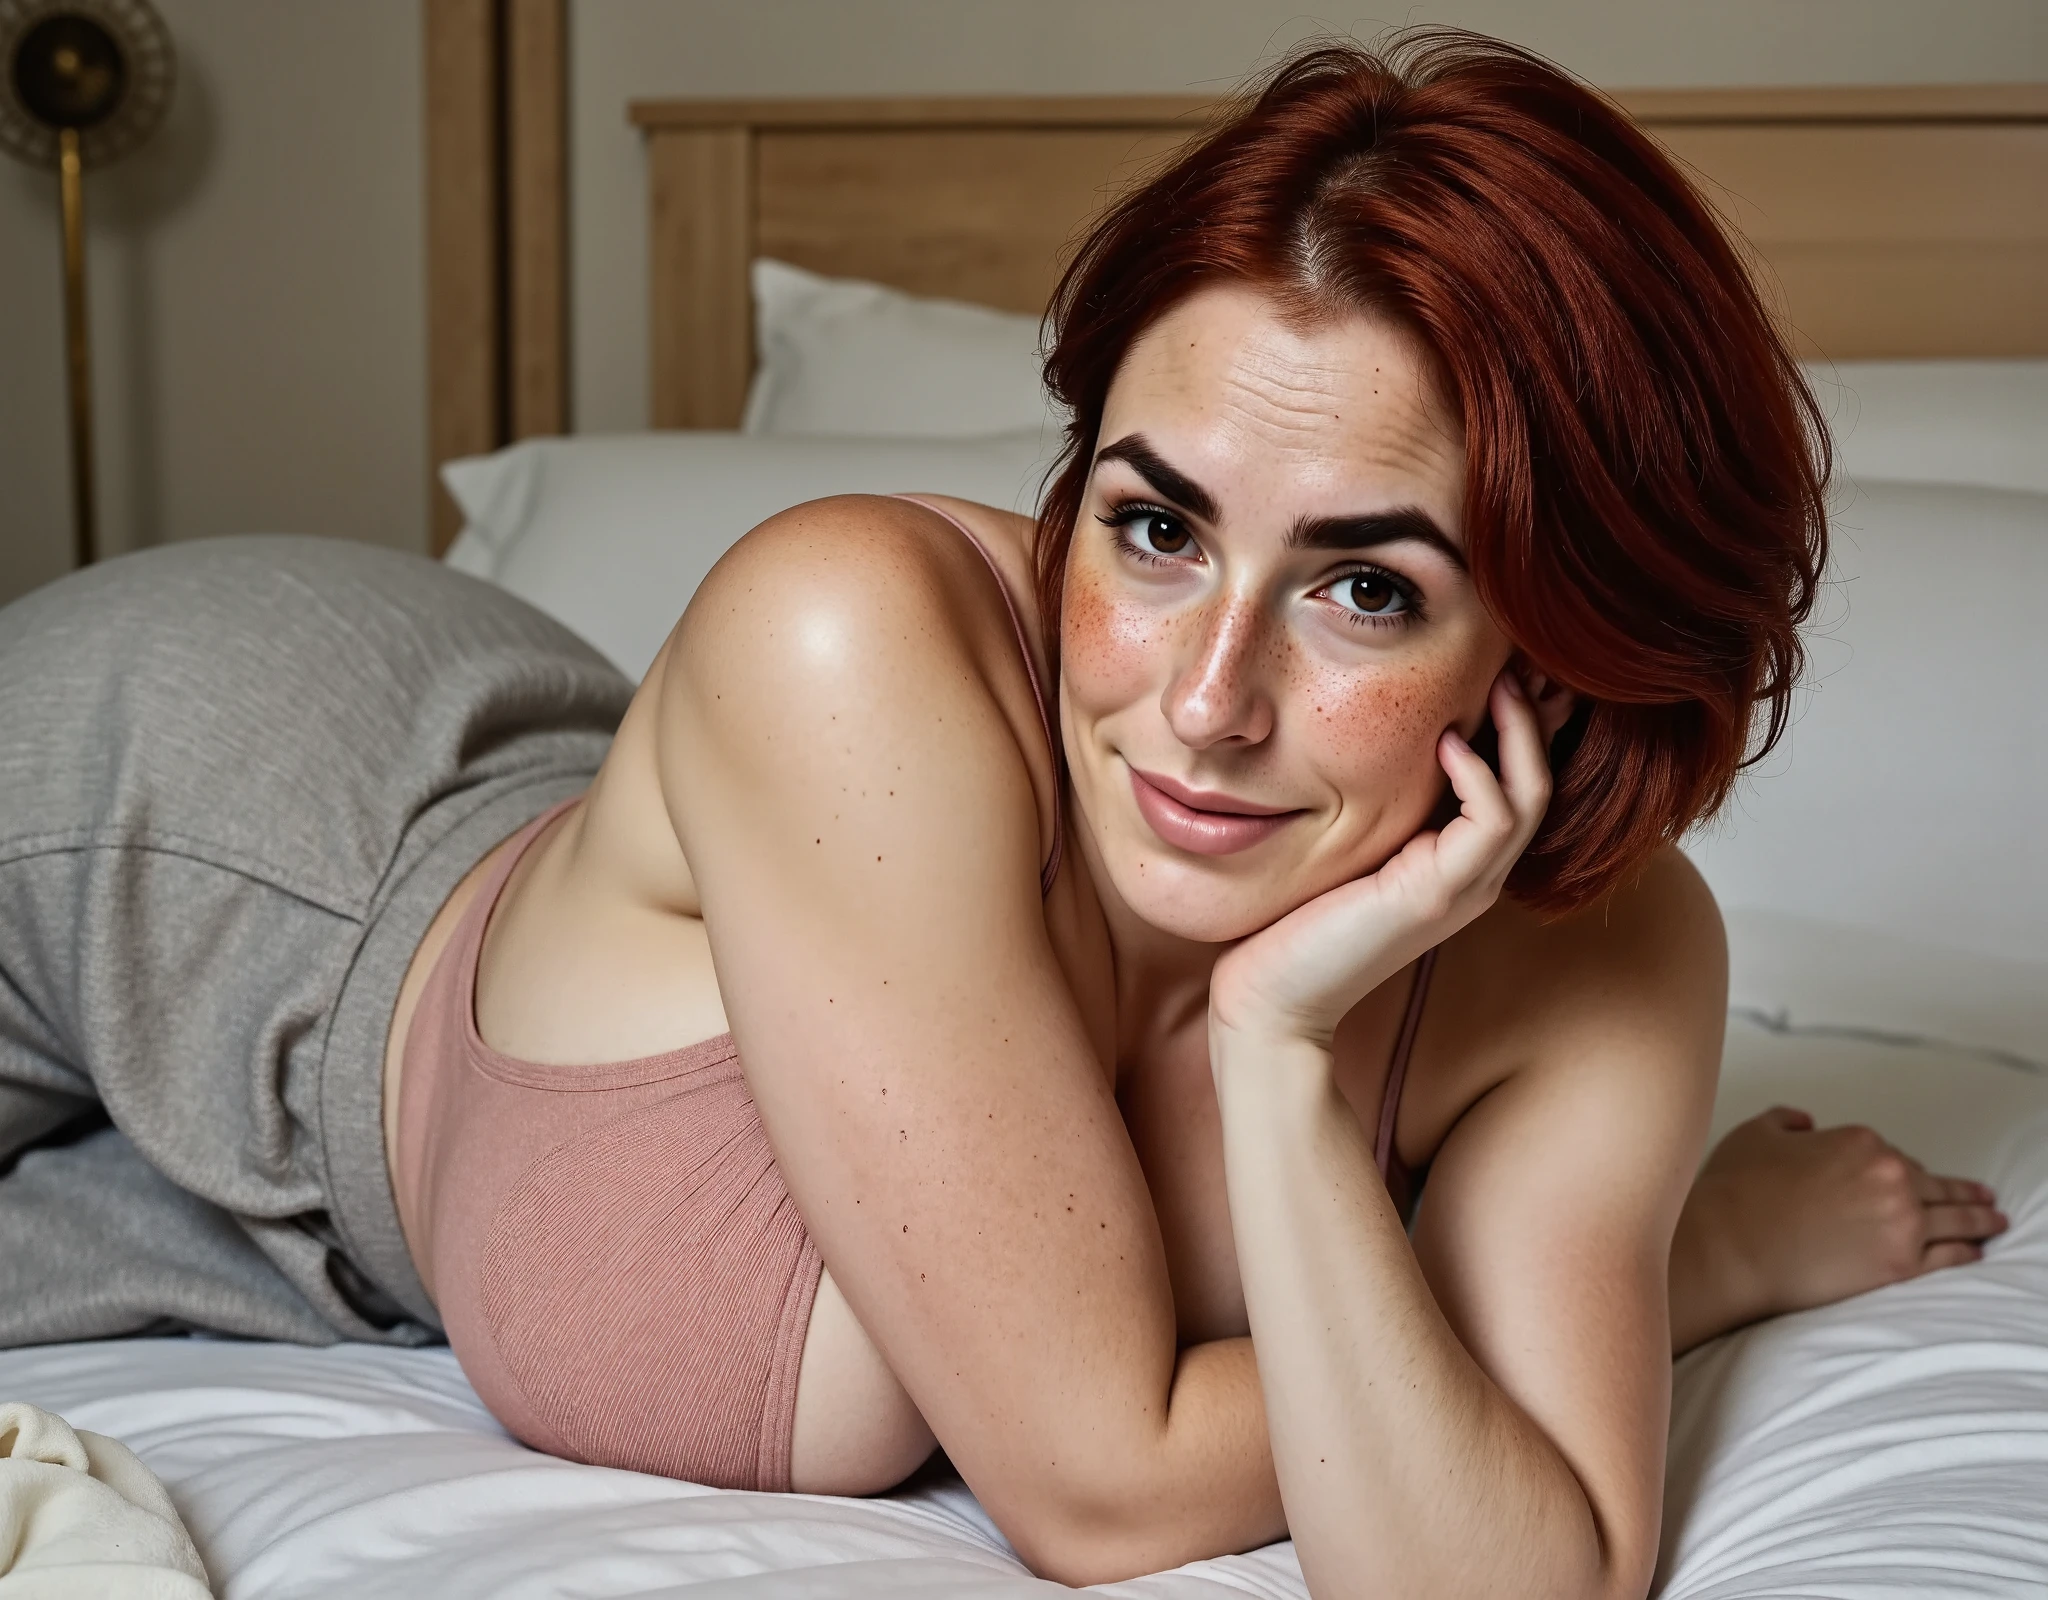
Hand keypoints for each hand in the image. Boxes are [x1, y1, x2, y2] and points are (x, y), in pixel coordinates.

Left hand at [1209, 668, 1553, 1049]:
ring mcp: (1465, 886)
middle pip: (1543, 777)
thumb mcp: (1348, 839)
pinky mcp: (1437, 896)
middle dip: (1540, 713)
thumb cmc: (1297, 920)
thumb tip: (1381, 732)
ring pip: (1532, 794)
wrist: (1273, 997)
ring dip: (1521, 732)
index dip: (1523, 717)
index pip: (1518, 776)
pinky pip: (1492, 823)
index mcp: (1459, 857)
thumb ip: (1376, 796)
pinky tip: (1448, 741)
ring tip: (1501, 681)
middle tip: (1526, 652)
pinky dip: (1480, 775)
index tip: (1507, 656)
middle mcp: (1476, 871)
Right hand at [1681, 1107, 2007, 1329]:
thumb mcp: (1754, 1134)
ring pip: (1954, 1218)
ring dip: (1979, 1219)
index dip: (1896, 1170)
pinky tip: (1975, 1250)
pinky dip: (1965, 1252)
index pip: (1893, 1156)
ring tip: (1995, 1220)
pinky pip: (1947, 1256)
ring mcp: (1900, 1223)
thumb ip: (1785, 1120)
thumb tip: (1805, 1123)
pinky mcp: (1899, 1264)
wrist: (1729, 1246)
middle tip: (1981, 1196)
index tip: (1905, 1179)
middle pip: (1932, 1185)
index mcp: (1859, 1143)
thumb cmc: (1736, 1193)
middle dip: (1957, 1191)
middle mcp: (1890, 1178)